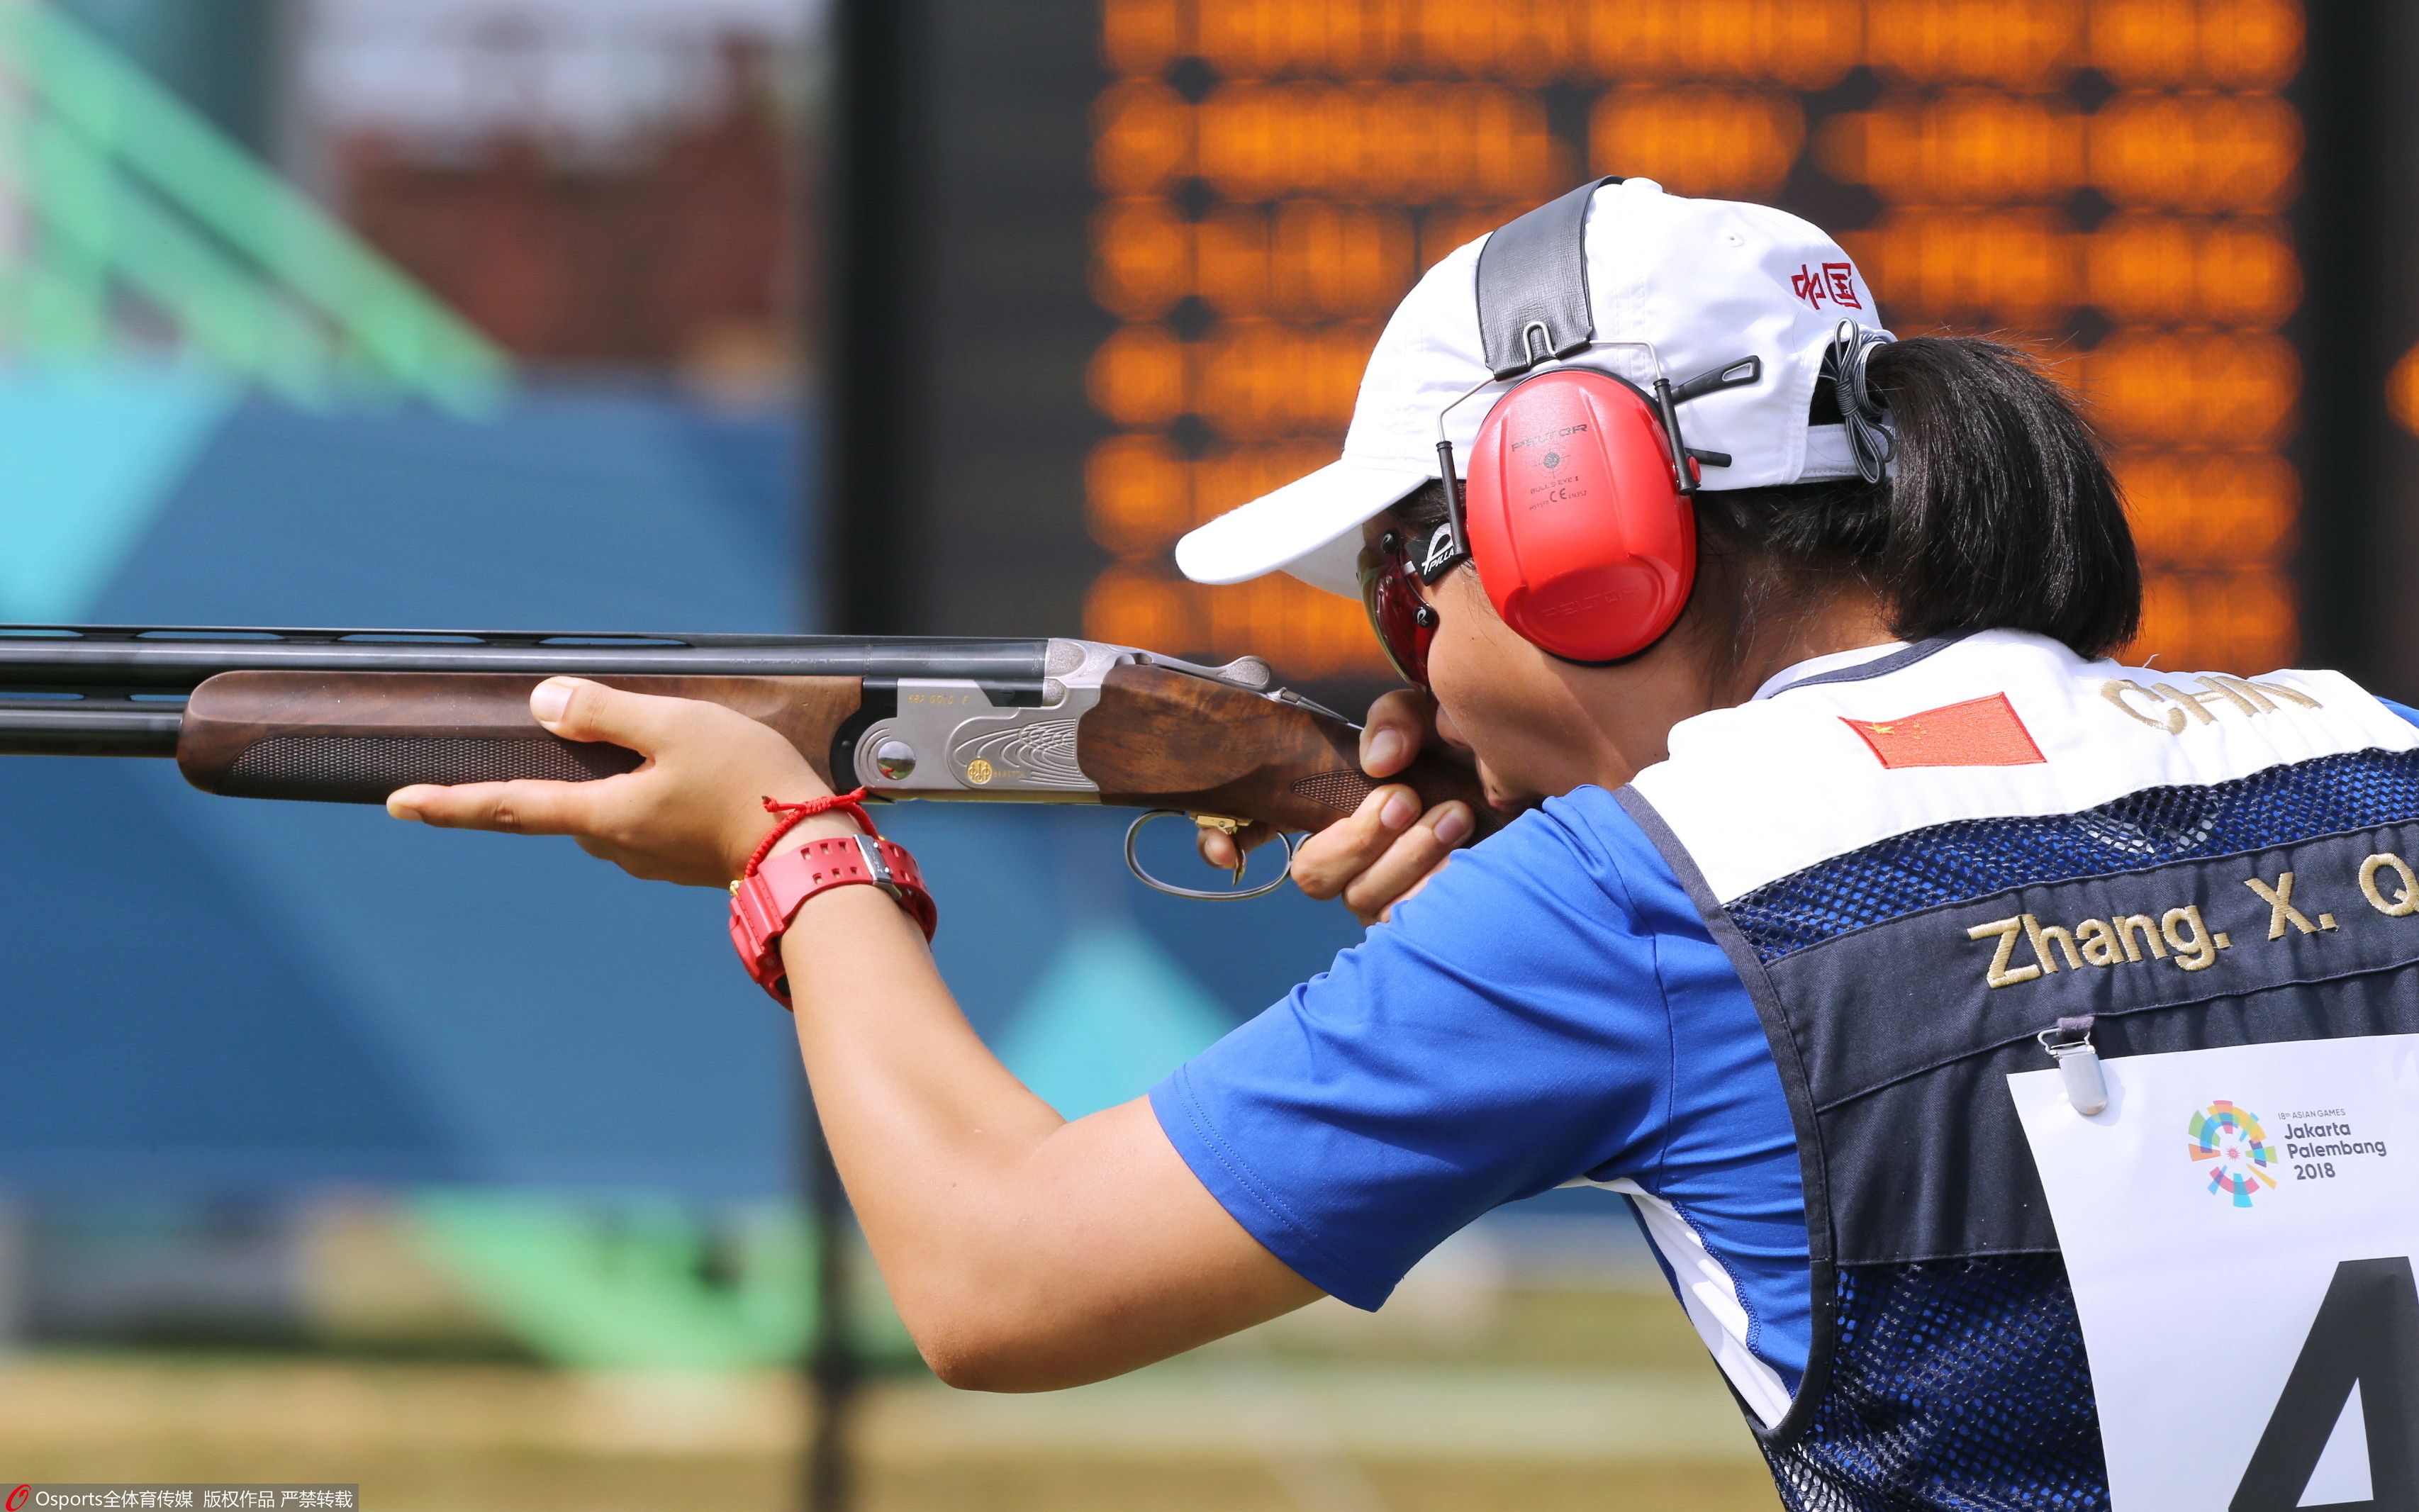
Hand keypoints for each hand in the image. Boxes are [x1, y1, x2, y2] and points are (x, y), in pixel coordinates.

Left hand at [384, 678, 838, 886]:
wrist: (812, 853)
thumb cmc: (748, 783)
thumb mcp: (674, 725)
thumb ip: (605, 711)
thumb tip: (544, 703)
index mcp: (601, 815)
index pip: (508, 807)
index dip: (448, 804)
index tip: (397, 805)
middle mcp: (615, 846)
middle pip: (564, 803)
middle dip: (566, 774)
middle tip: (590, 738)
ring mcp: (649, 859)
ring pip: (609, 810)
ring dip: (621, 780)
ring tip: (674, 750)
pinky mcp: (681, 862)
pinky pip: (646, 821)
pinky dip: (653, 794)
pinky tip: (695, 776)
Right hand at [1197, 689, 1475, 924]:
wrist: (1532, 791)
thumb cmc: (1474, 758)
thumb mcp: (1433, 718)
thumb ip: (1396, 720)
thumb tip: (1378, 762)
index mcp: (1332, 807)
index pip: (1253, 829)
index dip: (1224, 843)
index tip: (1230, 855)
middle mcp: (1349, 857)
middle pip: (1313, 874)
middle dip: (1355, 839)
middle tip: (1402, 798)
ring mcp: (1382, 895)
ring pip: (1362, 898)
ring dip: (1406, 856)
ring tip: (1455, 815)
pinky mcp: (1422, 924)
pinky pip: (1409, 922)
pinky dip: (1437, 886)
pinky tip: (1472, 857)